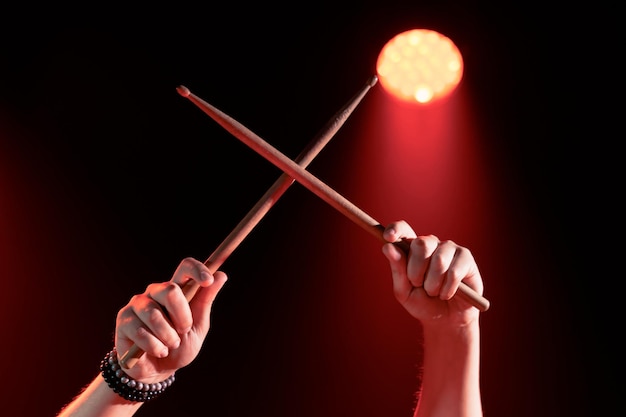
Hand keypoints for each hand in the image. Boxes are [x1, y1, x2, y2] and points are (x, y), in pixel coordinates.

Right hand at [114, 257, 227, 382]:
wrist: (158, 371)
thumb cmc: (180, 346)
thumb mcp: (198, 326)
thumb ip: (205, 300)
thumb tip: (221, 275)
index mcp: (176, 290)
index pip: (185, 268)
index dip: (197, 270)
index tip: (208, 280)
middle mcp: (154, 292)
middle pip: (170, 290)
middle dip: (182, 316)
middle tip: (183, 331)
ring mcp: (137, 304)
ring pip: (155, 316)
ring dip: (168, 337)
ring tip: (170, 346)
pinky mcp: (124, 320)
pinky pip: (142, 333)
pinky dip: (156, 347)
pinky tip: (157, 351)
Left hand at [382, 221, 482, 327]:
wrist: (446, 320)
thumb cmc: (423, 303)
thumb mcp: (404, 292)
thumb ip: (397, 270)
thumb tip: (388, 247)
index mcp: (412, 248)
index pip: (403, 230)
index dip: (396, 229)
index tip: (388, 237)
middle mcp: (431, 243)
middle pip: (421, 243)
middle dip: (416, 270)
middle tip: (417, 284)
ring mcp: (450, 248)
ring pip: (439, 260)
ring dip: (433, 284)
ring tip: (434, 292)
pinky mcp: (466, 258)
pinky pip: (454, 272)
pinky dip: (447, 289)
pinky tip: (448, 294)